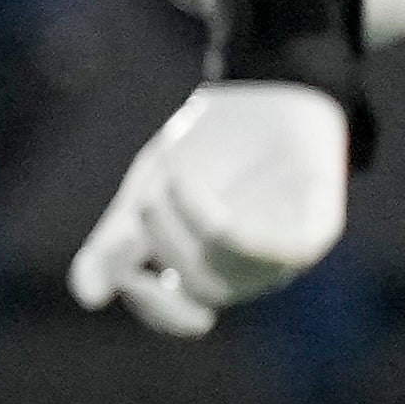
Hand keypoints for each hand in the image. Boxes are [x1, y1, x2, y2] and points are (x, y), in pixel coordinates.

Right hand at [70, 81, 349, 337]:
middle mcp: (253, 269)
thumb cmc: (207, 147)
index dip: (157, 310)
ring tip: (170, 177)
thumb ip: (119, 241)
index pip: (186, 314)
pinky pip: (277, 250)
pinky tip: (191, 186)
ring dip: (191, 227)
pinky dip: (226, 227)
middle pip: (204, 287)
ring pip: (238, 272)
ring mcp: (287, 249)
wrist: (262, 89)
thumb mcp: (150, 189)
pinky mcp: (317, 226)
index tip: (125, 279)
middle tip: (145, 196)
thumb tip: (86, 296)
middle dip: (166, 244)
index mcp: (212, 268)